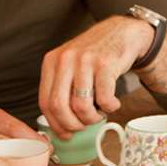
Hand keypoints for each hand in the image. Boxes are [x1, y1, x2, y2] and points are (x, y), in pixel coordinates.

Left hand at [38, 16, 151, 137]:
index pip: (45, 102)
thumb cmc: (95, 54)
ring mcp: (85, 61)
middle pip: (59, 107)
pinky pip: (104, 99)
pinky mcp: (105, 64)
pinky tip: (113, 103)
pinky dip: (110, 108)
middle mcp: (65, 60)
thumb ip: (62, 88)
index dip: (55, 124)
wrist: (121, 32)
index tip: (65, 133)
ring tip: (99, 113)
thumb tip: (60, 124)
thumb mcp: (70, 65)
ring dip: (92, 118)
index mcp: (51, 62)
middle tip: (83, 126)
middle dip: (72, 125)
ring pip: (81, 106)